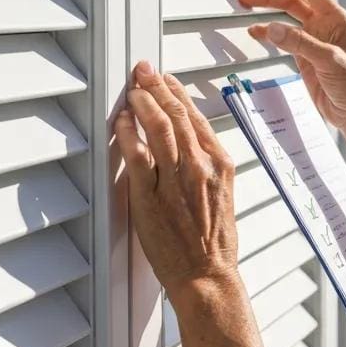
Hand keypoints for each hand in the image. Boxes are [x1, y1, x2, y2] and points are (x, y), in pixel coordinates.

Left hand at [115, 61, 238, 303]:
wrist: (207, 275)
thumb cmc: (215, 243)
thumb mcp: (224, 195)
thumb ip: (209, 168)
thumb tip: (191, 147)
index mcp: (220, 165)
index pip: (196, 117)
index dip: (178, 93)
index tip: (166, 79)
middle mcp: (200, 167)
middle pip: (176, 114)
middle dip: (157, 87)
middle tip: (143, 71)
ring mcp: (175, 180)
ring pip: (158, 127)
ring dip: (142, 103)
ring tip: (132, 91)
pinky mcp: (150, 196)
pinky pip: (136, 155)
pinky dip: (127, 133)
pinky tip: (121, 123)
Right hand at [239, 0, 345, 133]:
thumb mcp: (329, 60)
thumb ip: (300, 44)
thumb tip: (272, 28)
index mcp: (336, 20)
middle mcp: (325, 27)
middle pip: (293, 2)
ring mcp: (315, 42)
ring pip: (286, 18)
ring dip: (267, 11)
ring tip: (245, 6)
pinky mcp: (306, 59)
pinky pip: (284, 39)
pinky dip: (269, 34)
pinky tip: (256, 32)